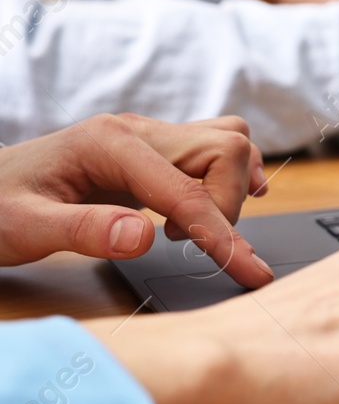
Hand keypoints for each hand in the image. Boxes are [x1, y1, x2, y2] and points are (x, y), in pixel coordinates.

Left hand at [0, 115, 272, 287]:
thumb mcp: (24, 228)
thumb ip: (84, 231)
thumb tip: (144, 238)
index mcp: (109, 144)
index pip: (186, 188)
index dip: (221, 233)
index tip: (249, 271)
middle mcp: (137, 132)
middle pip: (223, 149)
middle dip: (228, 205)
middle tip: (203, 250)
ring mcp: (148, 138)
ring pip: (226, 141)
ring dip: (230, 187)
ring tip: (197, 231)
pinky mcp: (153, 153)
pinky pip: (211, 150)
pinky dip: (224, 179)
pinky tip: (202, 211)